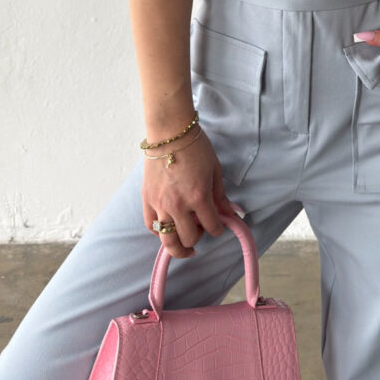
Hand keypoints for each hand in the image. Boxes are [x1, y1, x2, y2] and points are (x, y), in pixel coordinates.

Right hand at [141, 126, 242, 259]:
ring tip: (184, 247)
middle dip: (198, 238)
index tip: (219, 226)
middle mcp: (178, 205)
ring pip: (167, 240)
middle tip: (201, 229)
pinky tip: (168, 227)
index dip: (218, 229)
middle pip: (188, 239)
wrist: (170, 132)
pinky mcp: (147, 199)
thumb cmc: (196, 148)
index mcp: (198, 197)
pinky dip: (160, 231)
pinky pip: (151, 226)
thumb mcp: (215, 171)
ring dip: (177, 247)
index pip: (211, 227)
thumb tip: (233, 214)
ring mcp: (160, 204)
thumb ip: (221, 197)